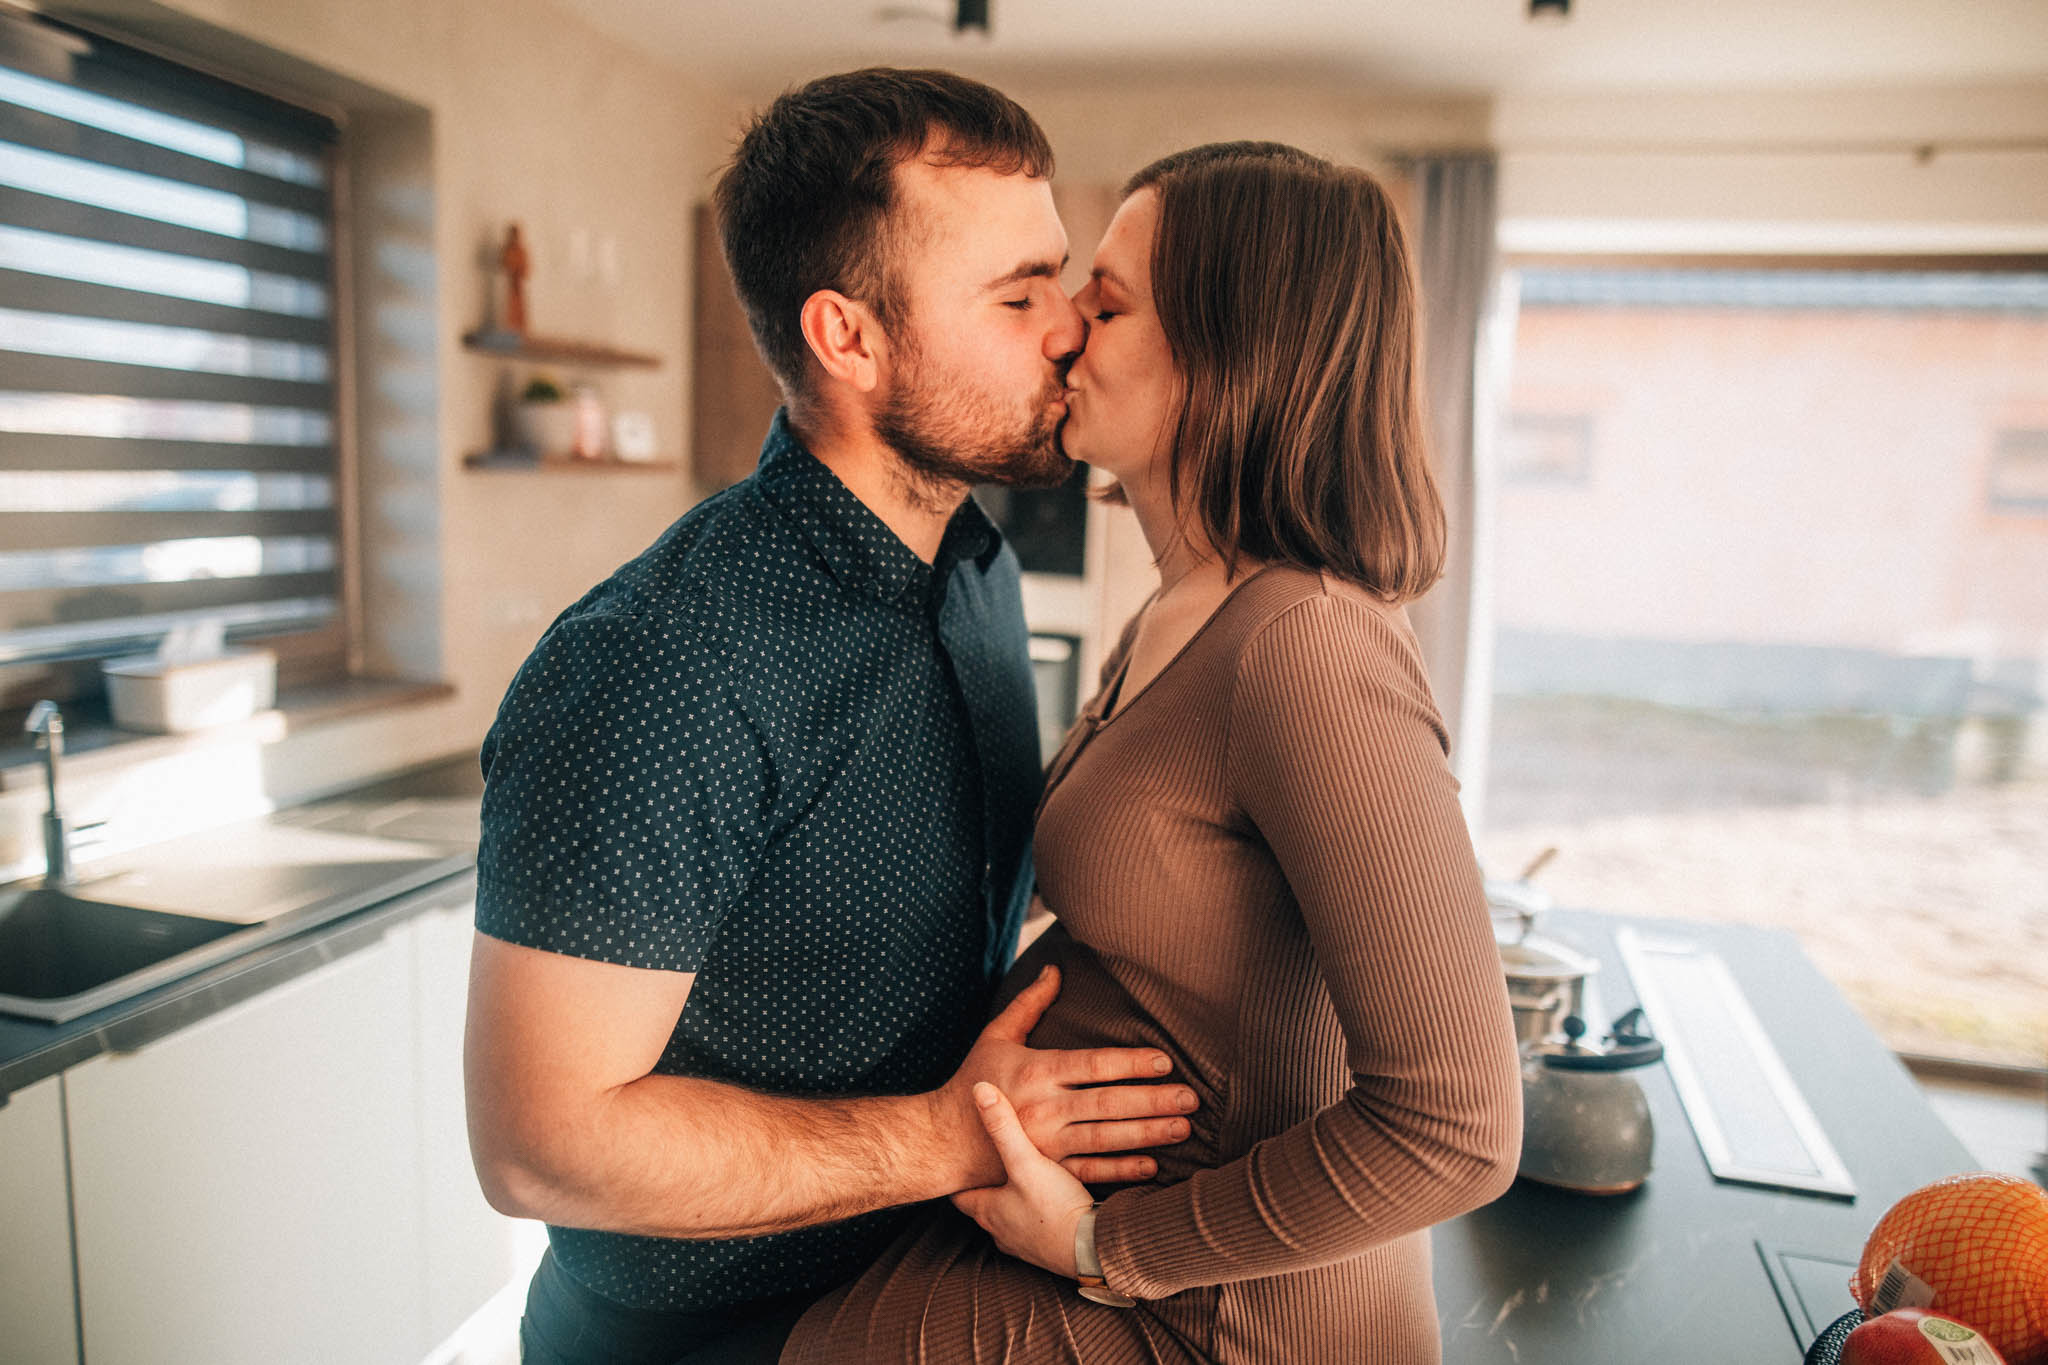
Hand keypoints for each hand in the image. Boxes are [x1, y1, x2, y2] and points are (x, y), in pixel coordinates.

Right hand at [935, 965, 1196, 1188]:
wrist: (943, 1140)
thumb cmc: (973, 1080)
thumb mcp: (996, 1036)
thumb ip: (1029, 1004)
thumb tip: (1055, 969)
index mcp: (1036, 1072)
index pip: (1092, 1065)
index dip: (1129, 1063)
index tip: (1163, 1061)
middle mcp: (1044, 1109)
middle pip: (1108, 1104)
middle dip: (1152, 1101)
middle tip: (1190, 1098)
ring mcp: (1047, 1144)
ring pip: (1106, 1138)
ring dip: (1147, 1134)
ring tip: (1182, 1127)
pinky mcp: (1046, 1169)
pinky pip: (1090, 1170)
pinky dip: (1122, 1170)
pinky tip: (1153, 1165)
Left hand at [951, 1083, 1093, 1277]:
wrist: (1093, 1250)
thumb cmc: (1055, 1208)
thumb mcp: (1026, 1162)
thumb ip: (1004, 1127)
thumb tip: (979, 1089)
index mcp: (987, 1210)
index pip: (959, 1191)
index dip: (958, 1172)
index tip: (956, 1155)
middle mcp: (1000, 1230)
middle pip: (984, 1203)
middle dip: (987, 1182)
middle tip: (988, 1161)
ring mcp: (1023, 1243)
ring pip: (1009, 1216)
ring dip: (1013, 1198)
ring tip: (1022, 1176)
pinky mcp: (1048, 1248)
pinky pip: (1035, 1225)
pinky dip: (1038, 1210)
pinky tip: (1052, 1197)